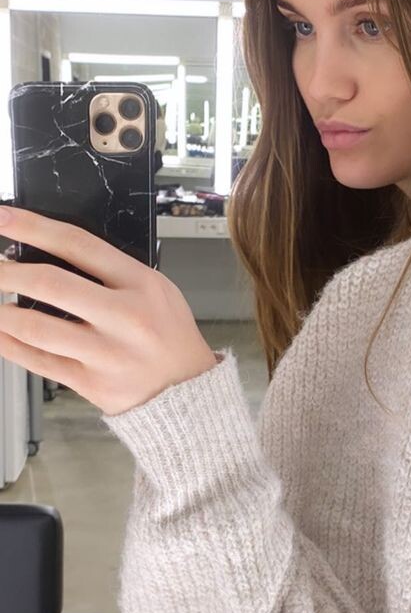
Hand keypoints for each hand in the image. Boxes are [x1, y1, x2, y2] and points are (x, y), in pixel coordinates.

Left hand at [0, 205, 217, 414]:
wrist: (189, 392)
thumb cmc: (169, 336)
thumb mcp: (157, 289)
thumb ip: (111, 272)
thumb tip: (49, 254)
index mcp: (141, 284)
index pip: (78, 245)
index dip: (33, 228)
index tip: (4, 221)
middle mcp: (124, 318)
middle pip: (51, 284)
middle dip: (7, 272)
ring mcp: (106, 354)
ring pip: (37, 328)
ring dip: (2, 313)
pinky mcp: (92, 383)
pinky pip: (40, 362)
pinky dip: (11, 345)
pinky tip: (1, 333)